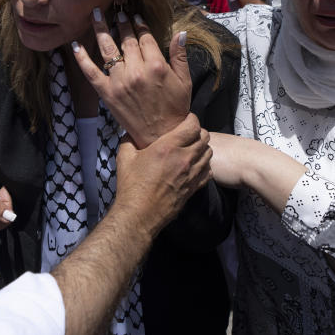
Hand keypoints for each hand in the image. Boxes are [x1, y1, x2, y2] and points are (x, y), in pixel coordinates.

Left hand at [71, 10, 190, 147]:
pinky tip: (75, 45)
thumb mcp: (184, 81)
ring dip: (100, 29)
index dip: (139, 25)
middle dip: (120, 23)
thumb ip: (179, 56)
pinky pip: (90, 72)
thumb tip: (180, 32)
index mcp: (157, 66)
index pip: (145, 38)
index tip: (134, 16)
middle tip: (116, 12)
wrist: (161, 136)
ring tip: (95, 14)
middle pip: (126, 40)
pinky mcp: (107, 93)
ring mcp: (120, 81)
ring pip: (107, 49)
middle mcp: (137, 71)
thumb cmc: (175, 107)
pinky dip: (81, 58)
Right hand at [114, 113, 211, 234]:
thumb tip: (132, 132)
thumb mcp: (125, 157)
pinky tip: (194, 166)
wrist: (140, 214)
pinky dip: (204, 165)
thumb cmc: (131, 186)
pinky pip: (208, 171)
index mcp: (168, 147)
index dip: (192, 119)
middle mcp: (184, 158)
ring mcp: (192, 174)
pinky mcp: (194, 187)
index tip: (185, 119)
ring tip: (193, 148)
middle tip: (189, 134)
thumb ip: (129, 140)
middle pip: (205, 137)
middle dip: (198, 132)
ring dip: (202, 148)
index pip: (193, 125)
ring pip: (209, 153)